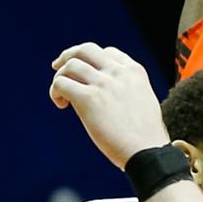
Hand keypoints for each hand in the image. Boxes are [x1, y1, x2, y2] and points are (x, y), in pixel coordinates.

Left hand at [49, 43, 171, 166]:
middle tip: (57, 67)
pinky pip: (61, 83)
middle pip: (85, 49)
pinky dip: (55, 91)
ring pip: (70, 65)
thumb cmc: (146, 137)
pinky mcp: (89, 98)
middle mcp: (118, 72)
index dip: (90, 60)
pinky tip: (61, 105)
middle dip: (68, 56)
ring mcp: (103, 83)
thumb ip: (127, 90)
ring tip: (62, 97)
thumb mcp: (144, 101)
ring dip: (60, 78)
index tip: (83, 72)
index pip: (107, 52)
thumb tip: (105, 95)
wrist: (147, 152)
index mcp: (134, 71)